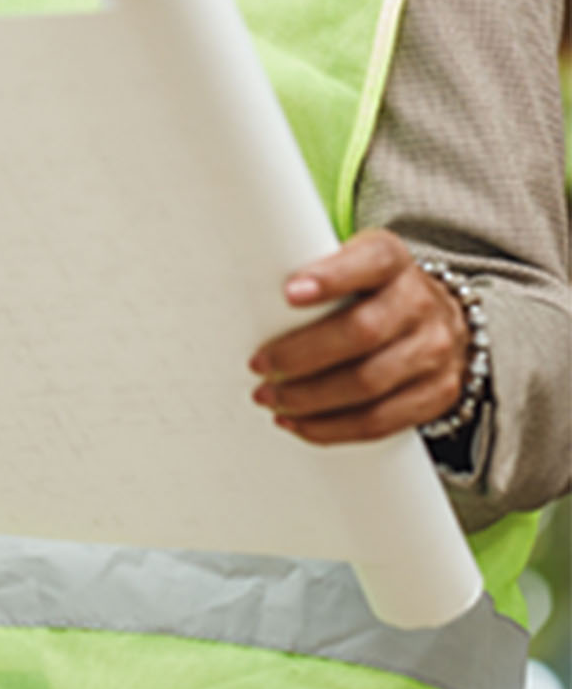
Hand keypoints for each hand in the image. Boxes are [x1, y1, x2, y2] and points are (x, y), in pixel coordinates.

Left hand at [248, 228, 469, 445]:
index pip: (370, 262)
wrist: (445, 323)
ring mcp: (433, 351)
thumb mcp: (358, 266)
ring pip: (367, 383)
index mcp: (392, 261)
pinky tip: (300, 422)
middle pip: (361, 332)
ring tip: (270, 398)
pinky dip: (332, 427)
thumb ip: (317, 274)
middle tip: (259, 365)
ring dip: (309, 397)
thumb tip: (244, 293)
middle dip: (301, 354)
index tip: (289, 292)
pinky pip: (379, 421)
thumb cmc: (376, 294)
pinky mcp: (436, 395)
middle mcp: (420, 302)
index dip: (331, 278)